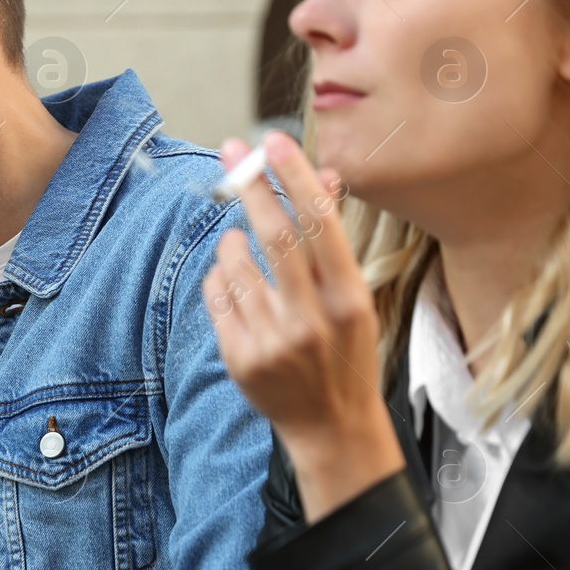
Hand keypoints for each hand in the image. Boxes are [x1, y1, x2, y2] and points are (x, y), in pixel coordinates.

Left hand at [201, 130, 402, 520]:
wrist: (332, 427)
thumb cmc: (344, 351)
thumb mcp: (353, 297)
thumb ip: (332, 243)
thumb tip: (324, 175)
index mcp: (350, 300)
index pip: (320, 226)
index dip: (294, 178)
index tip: (273, 142)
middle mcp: (313, 320)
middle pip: (274, 237)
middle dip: (250, 187)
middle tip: (231, 152)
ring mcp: (274, 342)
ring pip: (235, 264)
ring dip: (232, 242)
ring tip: (241, 246)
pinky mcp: (240, 359)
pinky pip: (216, 295)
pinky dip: (220, 278)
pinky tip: (235, 287)